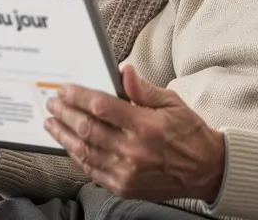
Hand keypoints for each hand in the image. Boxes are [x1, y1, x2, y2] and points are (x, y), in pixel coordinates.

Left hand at [45, 65, 224, 201]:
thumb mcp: (172, 103)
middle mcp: (134, 151)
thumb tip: (123, 70)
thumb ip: (143, 89)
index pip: (102, 106)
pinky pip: (92, 170)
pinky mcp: (124, 187)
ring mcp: (127, 172)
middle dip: (65, 113)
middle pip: (87, 128)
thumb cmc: (189, 133)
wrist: (205, 170)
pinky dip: (77, 156)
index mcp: (146, 126)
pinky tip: (69, 144)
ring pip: (84, 151)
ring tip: (52, 122)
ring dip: (63, 135)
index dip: (79, 96)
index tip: (65, 89)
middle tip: (52, 102)